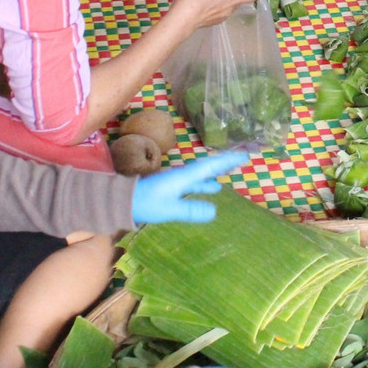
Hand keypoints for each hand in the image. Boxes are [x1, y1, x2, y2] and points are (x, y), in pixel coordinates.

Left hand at [131, 152, 249, 223]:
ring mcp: (177, 181)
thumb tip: (214, 211)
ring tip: (230, 172)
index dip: (227, 160)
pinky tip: (211, 190)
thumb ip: (190, 210)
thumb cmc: (147, 204)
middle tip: (241, 160)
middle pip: (208, 167)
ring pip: (202, 175)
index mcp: (184, 177)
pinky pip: (195, 183)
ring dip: (216, 173)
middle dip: (224, 163)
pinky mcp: (172, 189)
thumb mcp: (170, 209)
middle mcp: (183, 175)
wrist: (124, 202)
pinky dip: (205, 184)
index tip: (243, 156)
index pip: (210, 166)